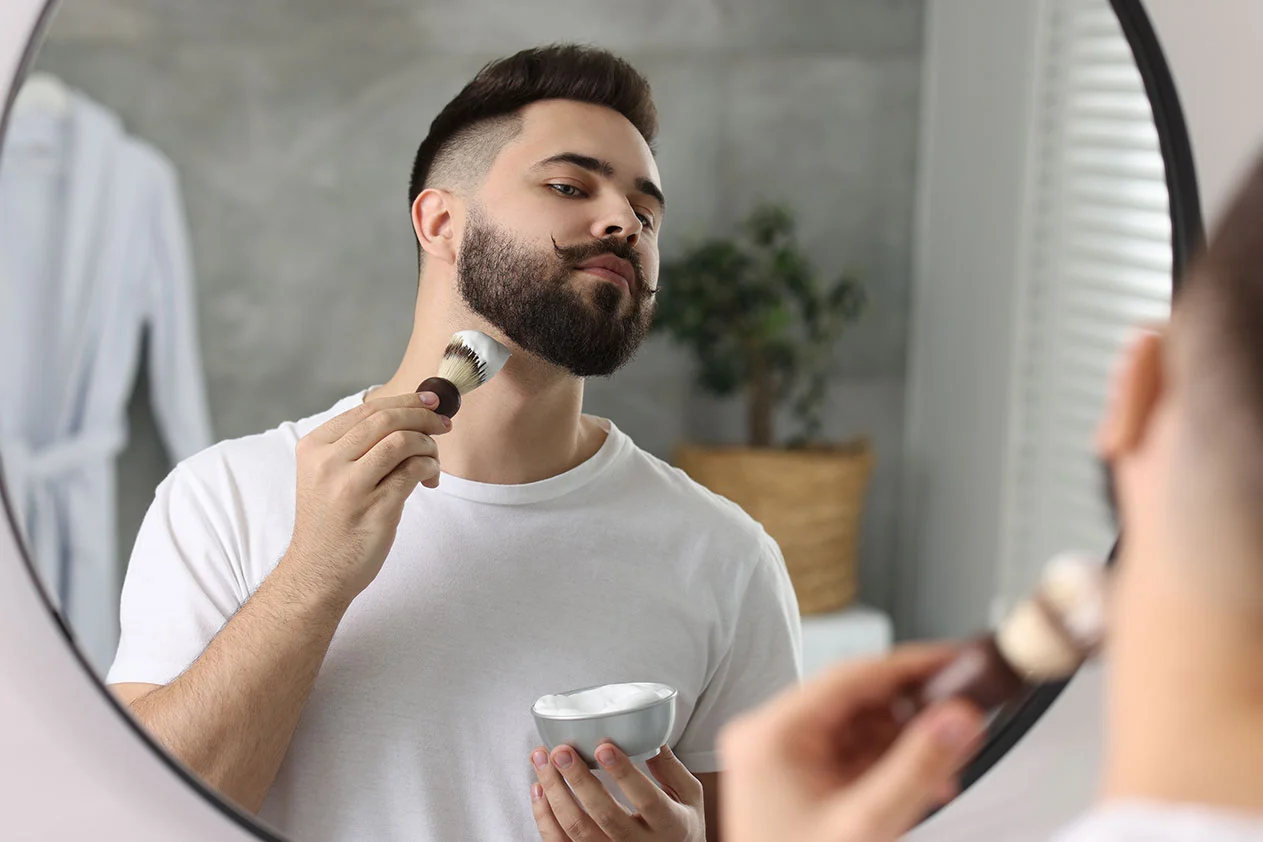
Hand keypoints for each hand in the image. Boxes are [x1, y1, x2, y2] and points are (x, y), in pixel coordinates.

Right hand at [283, 390, 449, 602]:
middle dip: (423, 416)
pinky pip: (413, 471)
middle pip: (386, 419)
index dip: (404, 401)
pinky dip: (429, 466)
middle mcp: (329, 463)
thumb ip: (357, 446)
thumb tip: (409, 415)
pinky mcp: (376, 508)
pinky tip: (430, 476)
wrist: (318, 573)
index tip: (430, 401)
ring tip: (433, 459)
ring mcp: (351, 486)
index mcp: (315, 448)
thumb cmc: (330, 522)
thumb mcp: (327, 476)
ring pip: (402, 441)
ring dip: (428, 444)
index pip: (367, 409)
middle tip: (443, 423)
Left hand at [530, 743, 704, 841]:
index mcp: (670, 825)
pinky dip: (544, 817)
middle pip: (604, 816)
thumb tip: (649, 732)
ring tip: (542, 761)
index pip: (646, 799)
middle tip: (561, 751)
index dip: (623, 773)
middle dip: (578, 780)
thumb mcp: (690, 797)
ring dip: (554, 794)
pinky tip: (538, 789)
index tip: (603, 746)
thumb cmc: (682, 827)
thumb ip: (672, 768)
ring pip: (577, 831)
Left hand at [717, 644, 986, 841]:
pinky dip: (887, 765)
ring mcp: (778, 758)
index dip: (910, 665)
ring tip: (946, 766)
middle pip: (855, 700)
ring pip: (857, 727)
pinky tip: (922, 783)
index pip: (851, 677)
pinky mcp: (793, 780)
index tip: (957, 659)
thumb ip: (917, 769)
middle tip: (964, 717)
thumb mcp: (865, 826)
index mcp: (770, 734)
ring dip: (905, 743)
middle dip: (912, 713)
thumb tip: (960, 717)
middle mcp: (768, 736)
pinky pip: (848, 755)